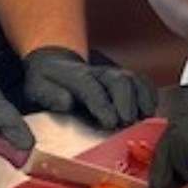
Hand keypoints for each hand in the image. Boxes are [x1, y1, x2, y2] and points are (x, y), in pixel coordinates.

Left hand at [23, 46, 156, 129]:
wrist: (55, 64)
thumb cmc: (47, 82)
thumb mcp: (37, 89)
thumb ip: (50, 96)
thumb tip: (66, 102)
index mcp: (75, 77)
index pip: (91, 88)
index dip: (103, 105)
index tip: (110, 123)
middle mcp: (98, 73)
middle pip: (118, 80)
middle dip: (126, 102)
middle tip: (128, 123)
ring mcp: (112, 74)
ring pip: (133, 80)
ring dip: (141, 99)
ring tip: (143, 118)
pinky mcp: (124, 79)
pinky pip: (142, 82)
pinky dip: (149, 95)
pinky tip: (150, 110)